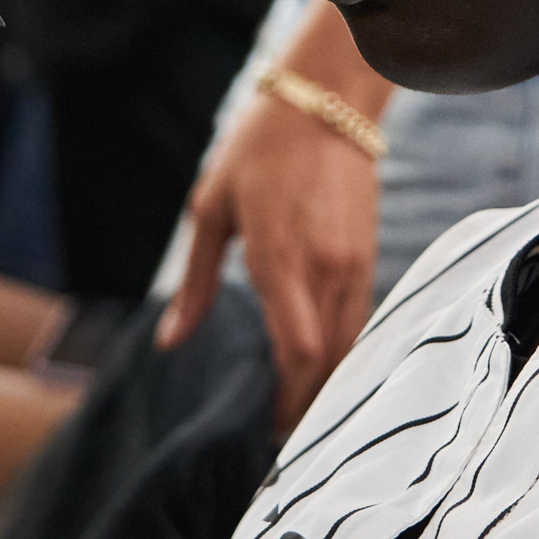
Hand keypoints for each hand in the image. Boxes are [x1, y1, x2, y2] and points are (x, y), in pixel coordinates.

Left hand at [160, 83, 380, 433]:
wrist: (326, 100)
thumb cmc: (257, 150)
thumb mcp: (210, 210)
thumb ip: (195, 283)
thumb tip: (170, 340)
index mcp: (279, 257)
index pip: (298, 351)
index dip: (289, 400)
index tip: (272, 431)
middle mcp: (324, 267)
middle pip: (329, 361)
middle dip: (309, 406)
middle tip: (285, 438)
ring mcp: (353, 261)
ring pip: (351, 346)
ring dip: (330, 383)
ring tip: (301, 411)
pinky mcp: (368, 253)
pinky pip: (361, 319)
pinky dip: (344, 351)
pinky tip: (324, 366)